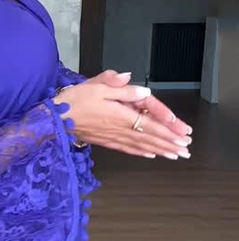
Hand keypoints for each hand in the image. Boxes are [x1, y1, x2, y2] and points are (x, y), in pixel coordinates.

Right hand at [56, 80, 192, 159]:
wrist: (53, 119)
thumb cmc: (74, 100)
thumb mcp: (97, 86)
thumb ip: (121, 87)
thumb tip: (142, 90)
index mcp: (120, 114)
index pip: (150, 123)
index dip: (168, 130)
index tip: (182, 134)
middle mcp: (119, 128)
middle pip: (150, 137)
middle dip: (170, 143)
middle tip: (186, 150)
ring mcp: (112, 137)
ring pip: (141, 145)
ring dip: (160, 150)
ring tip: (175, 155)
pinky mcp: (105, 141)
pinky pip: (127, 149)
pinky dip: (141, 152)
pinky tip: (151, 154)